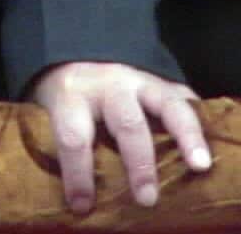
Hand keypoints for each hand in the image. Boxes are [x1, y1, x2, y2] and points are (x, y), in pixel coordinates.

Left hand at [31, 60, 212, 214]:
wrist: (76, 56)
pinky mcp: (162, 82)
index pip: (73, 135)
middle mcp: (108, 85)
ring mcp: (139, 80)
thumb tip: (78, 204)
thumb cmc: (68, 100)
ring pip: (166, 104)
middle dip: (138, 162)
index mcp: (72, 97)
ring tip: (198, 165)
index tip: (82, 205)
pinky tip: (205, 146)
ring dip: (185, 135)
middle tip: (147, 199)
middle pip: (125, 121)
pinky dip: (198, 124)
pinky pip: (185, 100)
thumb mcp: (56, 115)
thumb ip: (70, 148)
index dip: (77, 173)